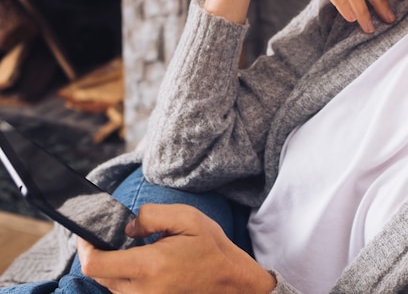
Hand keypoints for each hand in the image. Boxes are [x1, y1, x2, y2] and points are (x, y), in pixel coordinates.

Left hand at [77, 204, 276, 293]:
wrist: (229, 280)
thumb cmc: (210, 246)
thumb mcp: (187, 217)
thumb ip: (152, 215)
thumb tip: (127, 226)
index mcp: (149, 265)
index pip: (95, 264)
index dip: (85, 247)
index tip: (87, 233)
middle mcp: (142, 290)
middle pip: (99, 274)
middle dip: (101, 252)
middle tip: (114, 234)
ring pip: (110, 284)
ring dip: (113, 265)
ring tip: (134, 247)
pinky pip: (124, 292)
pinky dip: (124, 276)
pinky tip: (142, 261)